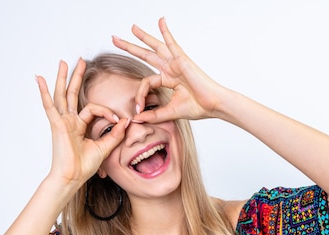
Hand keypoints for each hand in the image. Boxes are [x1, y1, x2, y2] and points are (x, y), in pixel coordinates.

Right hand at [37, 59, 128, 184]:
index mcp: (78, 126)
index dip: (107, 111)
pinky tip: (39, 79)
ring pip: (62, 95)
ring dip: (63, 78)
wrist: (72, 178)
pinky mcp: (57, 125)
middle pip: (72, 94)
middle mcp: (68, 121)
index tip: (117, 120)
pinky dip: (44, 92)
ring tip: (63, 62)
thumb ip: (114, 134)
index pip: (92, 108)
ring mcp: (61, 122)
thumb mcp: (104, 148)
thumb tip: (125, 121)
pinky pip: (49, 105)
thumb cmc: (83, 167)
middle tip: (81, 61)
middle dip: (77, 77)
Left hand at [112, 17, 226, 122]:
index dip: (140, 95)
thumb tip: (137, 119)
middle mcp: (170, 68)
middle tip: (115, 39)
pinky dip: (166, 31)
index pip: (146, 82)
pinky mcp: (182, 59)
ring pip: (155, 46)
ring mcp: (176, 62)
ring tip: (132, 28)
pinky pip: (172, 42)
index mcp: (168, 79)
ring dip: (143, 36)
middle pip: (146, 54)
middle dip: (130, 47)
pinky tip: (160, 21)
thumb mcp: (170, 112)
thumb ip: (153, 115)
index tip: (138, 110)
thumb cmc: (198, 107)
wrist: (213, 105)